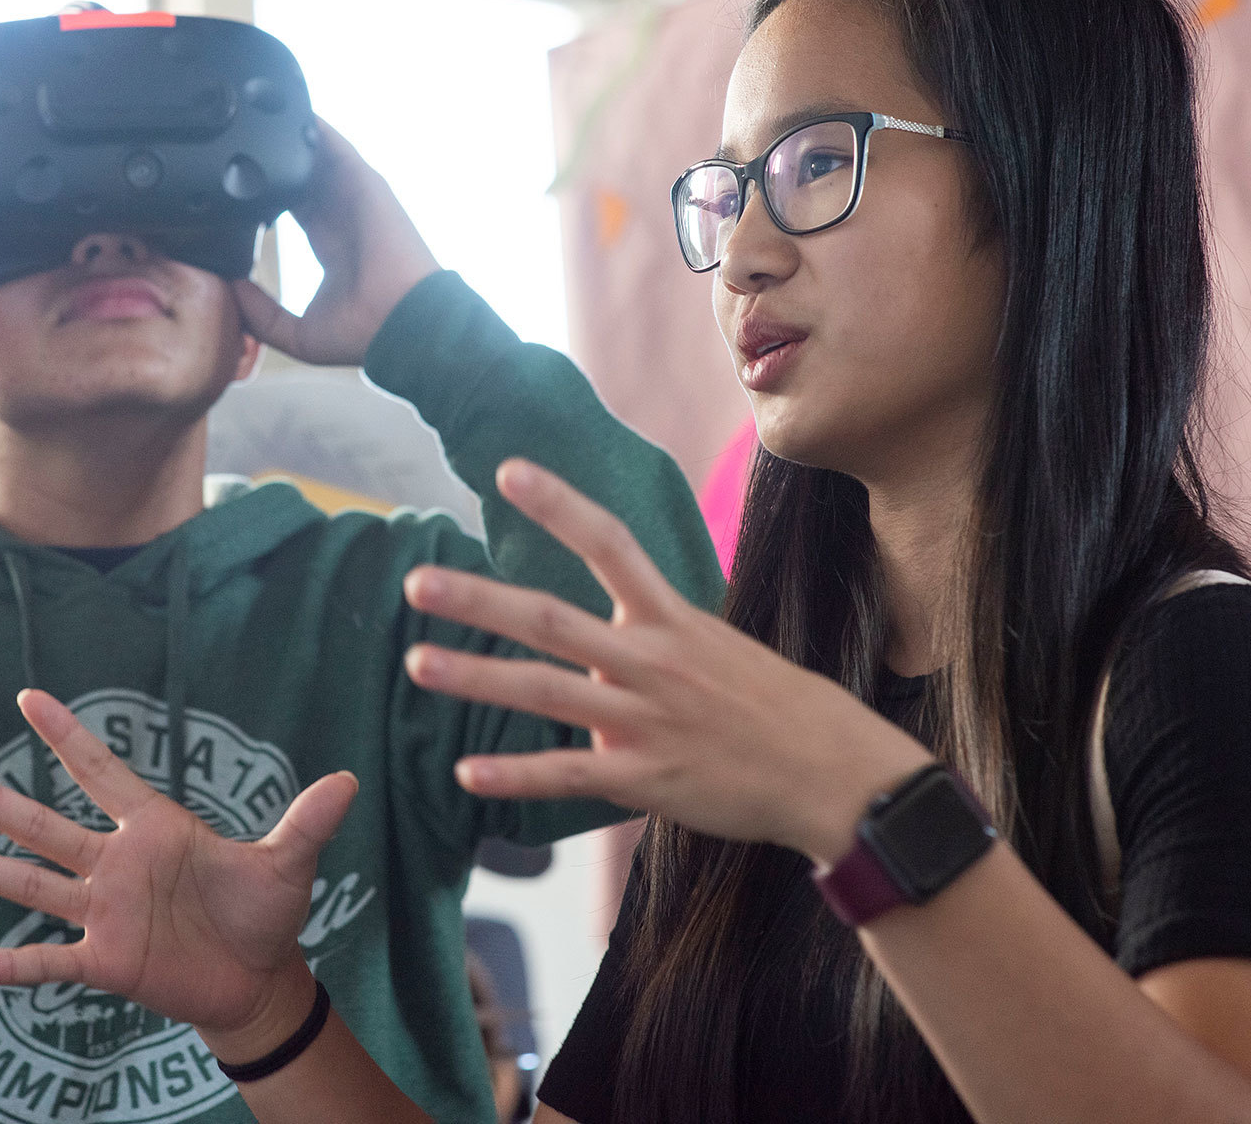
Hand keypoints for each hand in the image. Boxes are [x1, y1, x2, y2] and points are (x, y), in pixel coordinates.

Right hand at [0, 689, 358, 1049]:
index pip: (102, 772)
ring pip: (33, 885)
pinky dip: (7, 967)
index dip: (67, 737)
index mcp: (154, 829)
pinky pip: (47, 963)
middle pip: (47, 827)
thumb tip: (349, 781)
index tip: (28, 696)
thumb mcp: (289, 863)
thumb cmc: (266, 913)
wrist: (260, 979)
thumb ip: (308, 822)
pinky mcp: (106, 962)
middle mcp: (117, 866)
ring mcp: (106, 914)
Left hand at [232, 119, 439, 365]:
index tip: (232, 182)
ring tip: (251, 112)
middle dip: (271, 157)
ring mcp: (355, 196)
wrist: (404, 324)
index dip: (263, 191)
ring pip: (316, 152)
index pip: (290, 205)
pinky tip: (280, 110)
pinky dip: (311, 127)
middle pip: (300, 172)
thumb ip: (261, 315)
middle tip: (233, 140)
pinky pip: (334, 145)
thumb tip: (230, 290)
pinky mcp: (364, 183)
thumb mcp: (297, 335)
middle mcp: (342, 215)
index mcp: (329, 243)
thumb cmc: (364, 334)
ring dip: (287, 135)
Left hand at [401, 460, 933, 864]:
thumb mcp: (716, 650)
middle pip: (551, 620)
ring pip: (545, 693)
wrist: (835, 772)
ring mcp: (645, 721)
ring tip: (416, 664)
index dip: (558, 504)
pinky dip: (514, 777)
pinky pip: (568, 775)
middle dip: (480, 601)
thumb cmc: (774, 708)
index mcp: (672, 620)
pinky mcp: (646, 780)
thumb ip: (651, 643)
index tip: (506, 470)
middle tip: (416, 584)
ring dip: (476, 678)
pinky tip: (465, 774)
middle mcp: (652, 662)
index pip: (609, 544)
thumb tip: (603, 654)